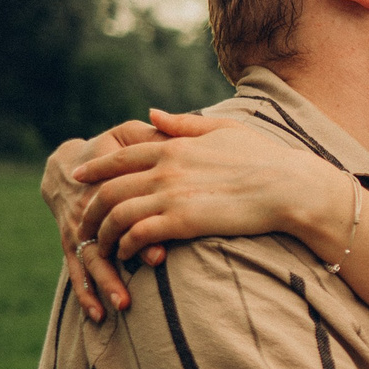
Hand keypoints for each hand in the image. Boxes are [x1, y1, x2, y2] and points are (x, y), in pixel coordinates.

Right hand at [44, 122, 160, 319]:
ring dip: (104, 285)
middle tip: (138, 291)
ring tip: (122, 306)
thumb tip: (179, 136)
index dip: (140, 233)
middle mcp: (87, 209)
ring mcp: (76, 229)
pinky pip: (77, 271)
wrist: (68, 164)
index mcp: (105, 183)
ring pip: (89, 261)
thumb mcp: (128, 136)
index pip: (121, 210)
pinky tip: (99, 315)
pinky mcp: (72, 244)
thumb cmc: (111, 150)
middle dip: (120, 268)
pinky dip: (85, 293)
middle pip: (104, 242)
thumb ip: (154, 136)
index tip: (159, 254)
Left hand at [72, 108, 346, 262]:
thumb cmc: (266, 158)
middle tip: (81, 222)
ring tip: (101, 246)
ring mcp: (172, 195)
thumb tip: (151, 114)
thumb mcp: (223, 129)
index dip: (95, 168)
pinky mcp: (183, 221)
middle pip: (109, 188)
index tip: (78, 177)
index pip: (120, 156)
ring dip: (103, 232)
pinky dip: (126, 245)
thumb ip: (183, 124)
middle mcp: (165, 168)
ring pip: (117, 214)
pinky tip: (127, 254)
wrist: (289, 186)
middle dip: (89, 207)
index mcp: (173, 146)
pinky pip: (138, 234)